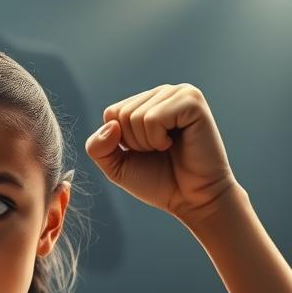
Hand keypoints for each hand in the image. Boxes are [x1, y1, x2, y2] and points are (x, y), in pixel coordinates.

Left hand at [85, 83, 239, 220]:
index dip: (121, 142)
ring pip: (136, 116)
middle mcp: (165, 93)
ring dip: (147, 142)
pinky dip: (158, 139)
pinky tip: (176, 143)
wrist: (193, 199)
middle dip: (135, 143)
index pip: (112, 113)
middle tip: (159, 152)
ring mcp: (180, 94)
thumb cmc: (160, 182)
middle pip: (122, 114)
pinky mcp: (192, 102)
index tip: (146, 152)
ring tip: (168, 148)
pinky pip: (154, 118)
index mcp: (149, 102)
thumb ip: (98, 147)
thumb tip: (111, 125)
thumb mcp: (117, 166)